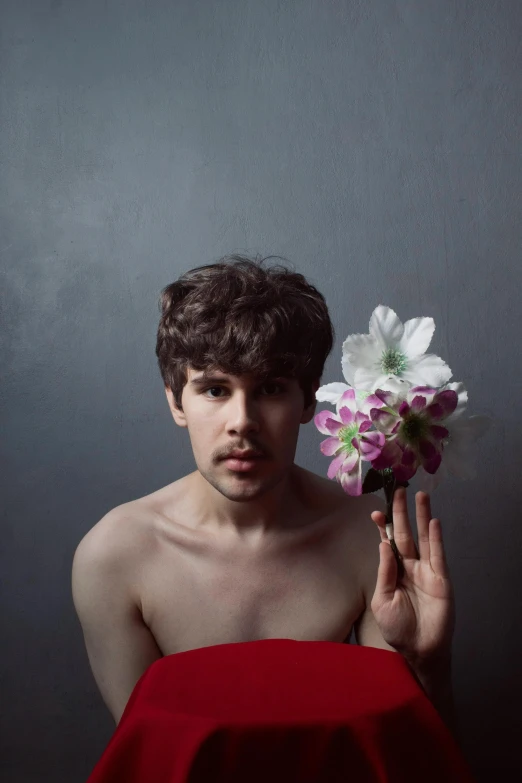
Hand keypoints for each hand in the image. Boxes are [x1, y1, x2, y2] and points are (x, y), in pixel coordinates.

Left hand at [370, 487, 455, 666]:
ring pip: (424, 538)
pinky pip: (438, 555)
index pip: (388, 543)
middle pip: (406, 534)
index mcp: (393, 571)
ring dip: (422, 517)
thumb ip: (384, 573)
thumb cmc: (398, 629)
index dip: (383, 527)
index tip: (375, 511)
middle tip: (399, 490)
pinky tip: (433, 522)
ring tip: (421, 496)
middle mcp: (410, 567)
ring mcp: (427, 571)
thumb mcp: (382, 601)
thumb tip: (383, 545)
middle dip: (402, 513)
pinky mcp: (441, 579)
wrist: (419, 651)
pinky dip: (436, 538)